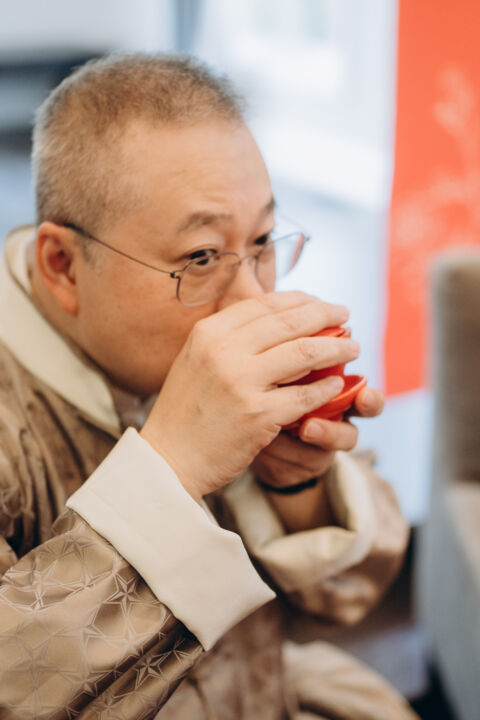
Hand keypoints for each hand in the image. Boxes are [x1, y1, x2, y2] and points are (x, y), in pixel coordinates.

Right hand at [141, 292, 359, 499]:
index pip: (266, 304)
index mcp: (210, 332)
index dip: (301, 300)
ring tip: (352, 348)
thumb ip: (230, 338)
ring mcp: (242, 382)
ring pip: (306, 354)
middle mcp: (224, 351)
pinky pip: (306, 395)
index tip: (321, 303)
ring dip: (337, 348)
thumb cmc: (186, 410)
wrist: (168, 459)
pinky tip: (338, 386)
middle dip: (327, 316)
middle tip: (346, 317)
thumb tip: (276, 319)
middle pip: (291, 322)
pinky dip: (328, 389)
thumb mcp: (197, 360)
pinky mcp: (259, 415)